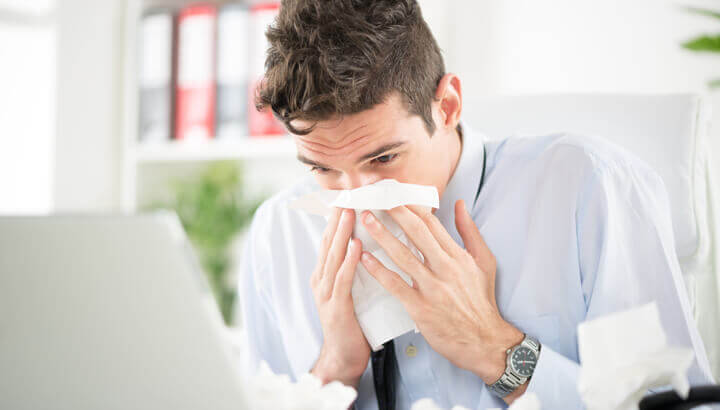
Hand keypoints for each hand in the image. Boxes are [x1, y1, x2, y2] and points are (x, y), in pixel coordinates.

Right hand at [310, 207, 369, 387]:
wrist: (344, 357)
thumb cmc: (353, 323)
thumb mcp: (352, 290)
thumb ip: (355, 268)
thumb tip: (369, 242)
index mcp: (326, 274)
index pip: (332, 239)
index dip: (338, 217)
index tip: (349, 194)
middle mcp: (322, 280)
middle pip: (329, 242)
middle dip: (338, 217)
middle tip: (348, 193)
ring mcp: (326, 293)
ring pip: (333, 256)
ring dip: (342, 233)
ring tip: (351, 211)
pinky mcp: (336, 307)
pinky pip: (343, 280)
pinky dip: (350, 261)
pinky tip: (358, 246)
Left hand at [358, 200, 523, 390]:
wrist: (485, 341)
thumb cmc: (482, 301)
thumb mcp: (484, 262)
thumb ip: (470, 232)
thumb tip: (459, 204)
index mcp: (458, 256)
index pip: (432, 223)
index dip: (412, 206)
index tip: (396, 193)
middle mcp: (445, 269)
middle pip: (416, 233)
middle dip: (395, 212)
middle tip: (376, 198)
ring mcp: (432, 288)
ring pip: (403, 256)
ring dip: (382, 236)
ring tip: (365, 220)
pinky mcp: (420, 308)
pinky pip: (396, 285)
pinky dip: (379, 270)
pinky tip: (364, 257)